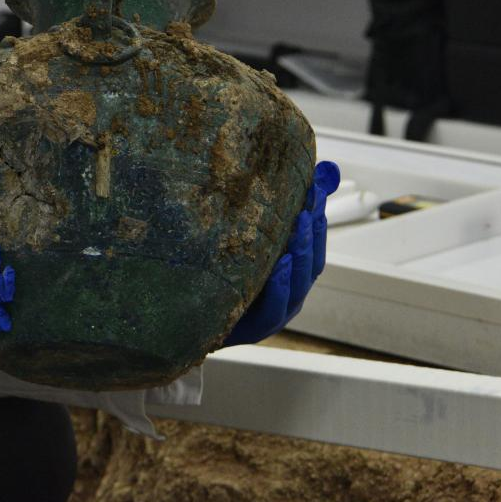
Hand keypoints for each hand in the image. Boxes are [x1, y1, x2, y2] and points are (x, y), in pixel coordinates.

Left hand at [223, 161, 340, 346]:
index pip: (313, 243)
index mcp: (290, 272)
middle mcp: (288, 293)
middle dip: (312, 233)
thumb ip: (274, 210)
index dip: (318, 217)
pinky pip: (273, 312)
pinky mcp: (253, 331)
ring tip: (299, 228)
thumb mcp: (245, 239)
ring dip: (301, 256)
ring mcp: (275, 314)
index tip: (317, 188)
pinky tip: (280, 268)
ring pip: (298, 286)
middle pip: (312, 263)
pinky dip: (280, 290)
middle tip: (309, 204)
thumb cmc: (219, 276)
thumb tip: (313, 170)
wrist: (182, 321)